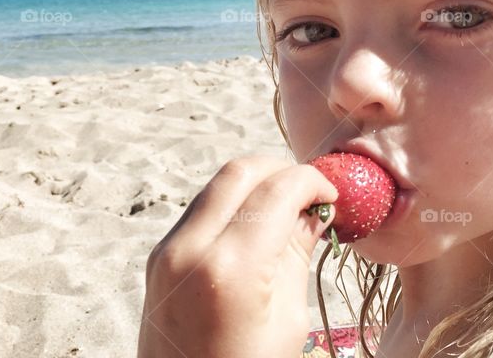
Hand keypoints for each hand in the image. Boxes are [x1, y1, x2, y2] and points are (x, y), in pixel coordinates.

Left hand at [138, 156, 337, 357]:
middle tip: (311, 193)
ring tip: (289, 210)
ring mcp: (167, 251)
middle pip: (239, 171)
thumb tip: (315, 211)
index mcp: (230, 266)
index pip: (277, 190)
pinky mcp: (158, 258)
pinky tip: (258, 228)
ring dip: (255, 186)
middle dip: (280, 171)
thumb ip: (297, 254)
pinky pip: (201, 211)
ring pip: (217, 186)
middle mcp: (190, 247)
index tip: (333, 193)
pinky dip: (233, 205)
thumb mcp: (287, 321)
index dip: (312, 182)